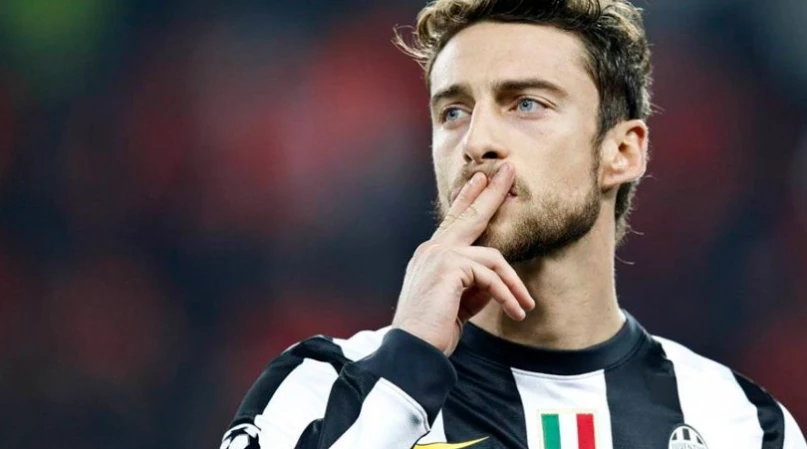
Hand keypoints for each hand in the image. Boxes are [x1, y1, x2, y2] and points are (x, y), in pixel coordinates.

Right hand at [392, 163, 534, 355]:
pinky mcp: (449, 268)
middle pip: (469, 215)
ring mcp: (438, 256)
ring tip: (525, 306)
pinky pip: (490, 276)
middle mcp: (432, 250)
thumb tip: (497, 279)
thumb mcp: (459, 304)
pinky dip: (506, 295)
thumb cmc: (432, 332)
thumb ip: (475, 286)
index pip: (453, 222)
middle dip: (492, 193)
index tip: (482, 180)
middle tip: (509, 169)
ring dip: (513, 284)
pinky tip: (515, 311)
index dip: (468, 199)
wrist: (412, 350)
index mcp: (431, 256)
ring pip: (491, 257)